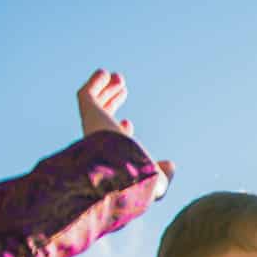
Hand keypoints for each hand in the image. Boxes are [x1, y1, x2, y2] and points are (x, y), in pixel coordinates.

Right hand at [76, 69, 172, 198]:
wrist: (119, 173)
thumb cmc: (137, 182)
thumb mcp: (157, 182)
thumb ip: (164, 175)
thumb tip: (170, 165)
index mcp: (113, 156)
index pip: (114, 141)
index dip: (121, 131)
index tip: (128, 122)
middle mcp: (100, 141)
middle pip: (103, 117)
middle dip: (112, 102)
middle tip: (123, 89)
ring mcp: (93, 127)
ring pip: (95, 104)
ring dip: (106, 90)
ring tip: (119, 78)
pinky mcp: (88, 113)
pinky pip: (86, 94)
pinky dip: (94, 83)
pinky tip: (104, 73)